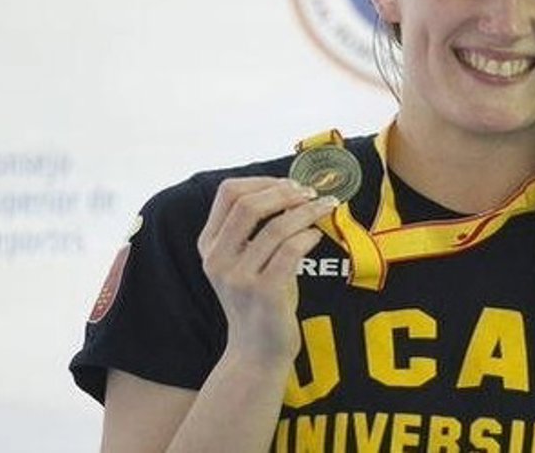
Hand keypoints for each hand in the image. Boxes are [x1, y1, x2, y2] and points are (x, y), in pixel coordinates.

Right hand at [197, 177, 337, 367]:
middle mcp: (217, 259)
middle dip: (286, 192)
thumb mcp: (246, 261)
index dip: (263, 181)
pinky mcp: (263, 293)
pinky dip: (308, 236)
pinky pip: (291, 250)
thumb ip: (256, 229)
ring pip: (275, 227)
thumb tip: (293, 189)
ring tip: (325, 208)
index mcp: (209, 245)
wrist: (256, 351)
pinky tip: (317, 236)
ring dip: (307, 212)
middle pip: (248, 204)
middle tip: (311, 193)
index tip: (291, 183)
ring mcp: (238, 278)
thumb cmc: (260, 300)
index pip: (228, 193)